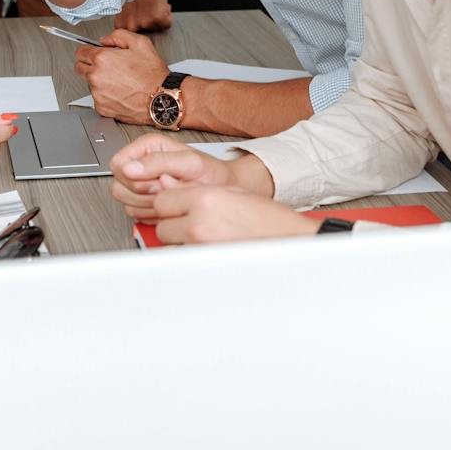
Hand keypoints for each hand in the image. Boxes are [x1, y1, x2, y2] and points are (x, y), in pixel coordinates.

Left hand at [75, 29, 168, 123]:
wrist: (161, 99)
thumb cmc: (152, 75)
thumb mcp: (140, 43)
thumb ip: (118, 35)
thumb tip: (105, 40)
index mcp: (102, 58)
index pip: (80, 52)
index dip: (88, 50)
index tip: (92, 53)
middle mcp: (96, 76)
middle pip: (80, 68)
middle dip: (90, 65)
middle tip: (106, 66)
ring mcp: (97, 93)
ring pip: (89, 84)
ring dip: (99, 81)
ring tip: (119, 80)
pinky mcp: (102, 107)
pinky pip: (97, 98)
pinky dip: (105, 95)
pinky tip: (120, 91)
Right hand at [107, 133, 235, 219]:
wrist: (220, 189)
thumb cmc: (209, 173)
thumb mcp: (189, 162)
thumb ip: (158, 162)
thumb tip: (129, 167)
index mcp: (147, 147)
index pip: (117, 165)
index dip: (135, 178)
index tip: (157, 180)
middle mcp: (141, 163)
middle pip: (118, 186)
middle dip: (144, 194)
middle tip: (167, 188)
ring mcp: (140, 183)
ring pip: (124, 201)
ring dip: (148, 204)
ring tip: (170, 195)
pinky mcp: (143, 200)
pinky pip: (134, 213)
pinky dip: (151, 213)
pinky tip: (167, 204)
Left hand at [114, 0, 171, 32]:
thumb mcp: (122, 2)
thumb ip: (126, 16)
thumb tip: (132, 20)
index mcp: (120, 23)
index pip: (132, 34)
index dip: (139, 22)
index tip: (140, 14)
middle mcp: (131, 25)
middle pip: (146, 31)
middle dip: (149, 20)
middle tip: (148, 7)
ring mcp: (144, 23)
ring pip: (157, 27)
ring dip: (158, 16)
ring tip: (154, 2)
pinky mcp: (157, 18)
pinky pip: (166, 23)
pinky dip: (167, 14)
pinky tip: (161, 4)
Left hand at [152, 186, 321, 244]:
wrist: (289, 240)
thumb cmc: (265, 216)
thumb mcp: (230, 192)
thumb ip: (194, 190)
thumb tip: (166, 185)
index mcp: (204, 199)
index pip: (162, 201)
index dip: (168, 203)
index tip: (176, 205)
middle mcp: (199, 223)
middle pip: (162, 225)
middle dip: (172, 223)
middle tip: (189, 220)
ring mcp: (202, 247)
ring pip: (172, 244)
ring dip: (181, 239)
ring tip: (205, 233)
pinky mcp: (207, 264)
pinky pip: (187, 257)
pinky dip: (193, 252)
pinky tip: (210, 245)